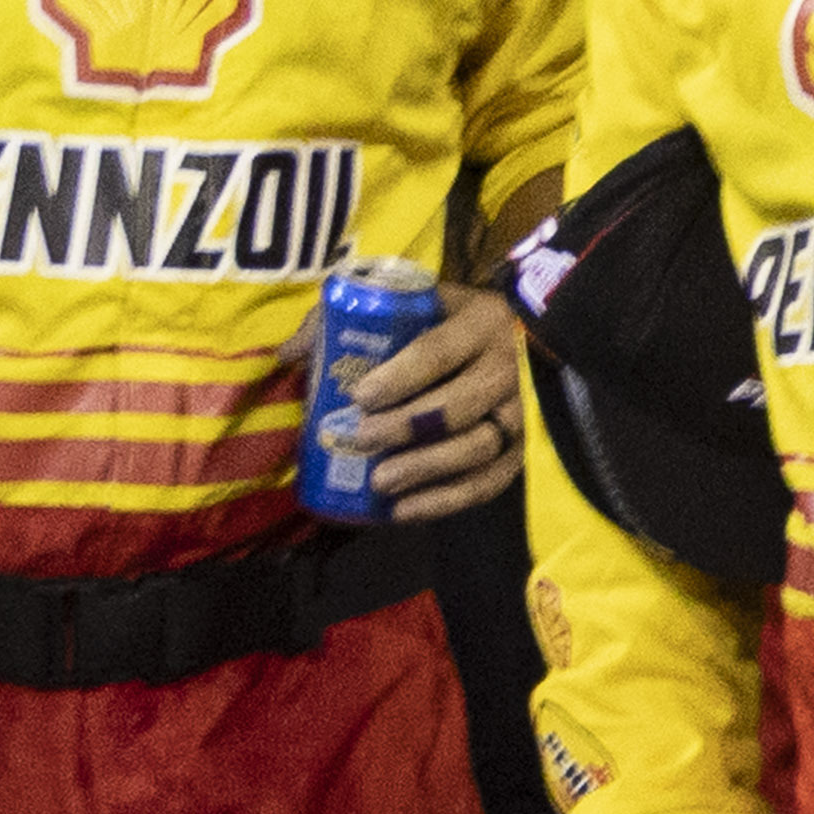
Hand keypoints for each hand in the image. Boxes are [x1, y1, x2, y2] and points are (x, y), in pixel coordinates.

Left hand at [337, 283, 527, 514]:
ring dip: (426, 469)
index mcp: (478, 322)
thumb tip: (288, 354)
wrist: (525, 338)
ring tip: (379, 482)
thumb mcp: (411, 303)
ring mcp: (523, 413)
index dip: (400, 376)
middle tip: (361, 439)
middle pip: (458, 406)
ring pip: (479, 448)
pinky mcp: (524, 450)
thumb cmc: (448, 319)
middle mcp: (507, 368)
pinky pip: (491, 481)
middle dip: (406, 427)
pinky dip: (448, 500)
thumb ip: (349, 318)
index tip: (360, 396)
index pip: (438, 351)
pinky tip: (404, 511)